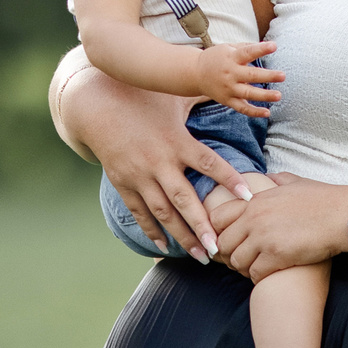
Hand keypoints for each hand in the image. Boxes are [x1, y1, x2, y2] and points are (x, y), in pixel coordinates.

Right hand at [56, 59, 253, 259]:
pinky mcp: (124, 183)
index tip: (250, 196)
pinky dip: (152, 231)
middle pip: (184, 198)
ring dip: (182, 236)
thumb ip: (203, 98)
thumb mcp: (174, 96)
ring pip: (163, 212)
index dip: (229, 179)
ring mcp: (139, 175)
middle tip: (218, 249)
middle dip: (201, 225)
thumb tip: (234, 91)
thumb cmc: (143, 98)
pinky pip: (140, 212)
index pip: (209, 162)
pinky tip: (166, 247)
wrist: (98, 106)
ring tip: (200, 256)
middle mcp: (158, 161)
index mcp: (176, 140)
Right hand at [193, 40, 282, 119]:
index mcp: (231, 58)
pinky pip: (242, 108)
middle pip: (251, 75)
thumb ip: (246, 47)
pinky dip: (254, 112)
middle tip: (283, 75)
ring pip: (248, 93)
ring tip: (278, 95)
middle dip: (267, 76)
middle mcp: (230, 73)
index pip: (248, 52)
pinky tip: (267, 112)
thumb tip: (267, 45)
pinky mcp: (227, 100)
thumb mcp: (228, 47)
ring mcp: (229, 88)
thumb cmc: (217, 58)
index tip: (274, 46)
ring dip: (264, 95)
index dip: (261, 49)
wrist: (195, 74)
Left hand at [208, 172, 347, 279]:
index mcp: (255, 201)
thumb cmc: (323, 199)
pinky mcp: (277, 255)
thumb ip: (274, 180)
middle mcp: (255, 218)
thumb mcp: (294, 182)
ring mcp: (264, 237)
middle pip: (222, 243)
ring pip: (236, 261)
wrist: (344, 216)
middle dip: (229, 254)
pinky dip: (259, 277)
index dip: (219, 232)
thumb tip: (267, 177)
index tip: (229, 241)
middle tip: (242, 259)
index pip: (216, 218)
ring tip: (256, 268)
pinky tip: (269, 274)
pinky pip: (255, 273)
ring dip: (244, 268)